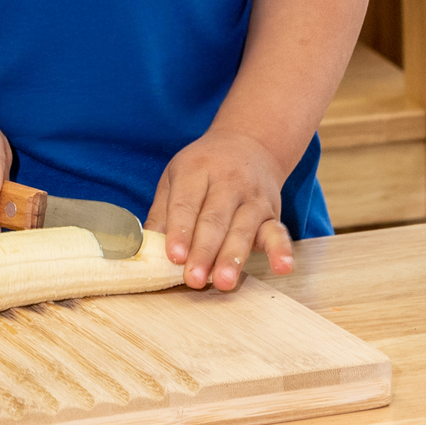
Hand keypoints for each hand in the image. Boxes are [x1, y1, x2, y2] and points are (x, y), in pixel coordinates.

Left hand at [150, 130, 294, 290]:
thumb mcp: (175, 176)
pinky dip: (281, 250)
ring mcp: (252, 197)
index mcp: (197, 170)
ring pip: (243, 229)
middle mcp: (227, 182)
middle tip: (193, 279)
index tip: (174, 256)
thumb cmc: (204, 167)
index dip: (180, 230)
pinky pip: (278, 231)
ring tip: (224, 282)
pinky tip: (282, 267)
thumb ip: (162, 212)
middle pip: (214, 219)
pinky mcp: (272, 213)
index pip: (186, 203)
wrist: (250, 143)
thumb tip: (144, 248)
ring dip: (233, 257)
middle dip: (204, 251)